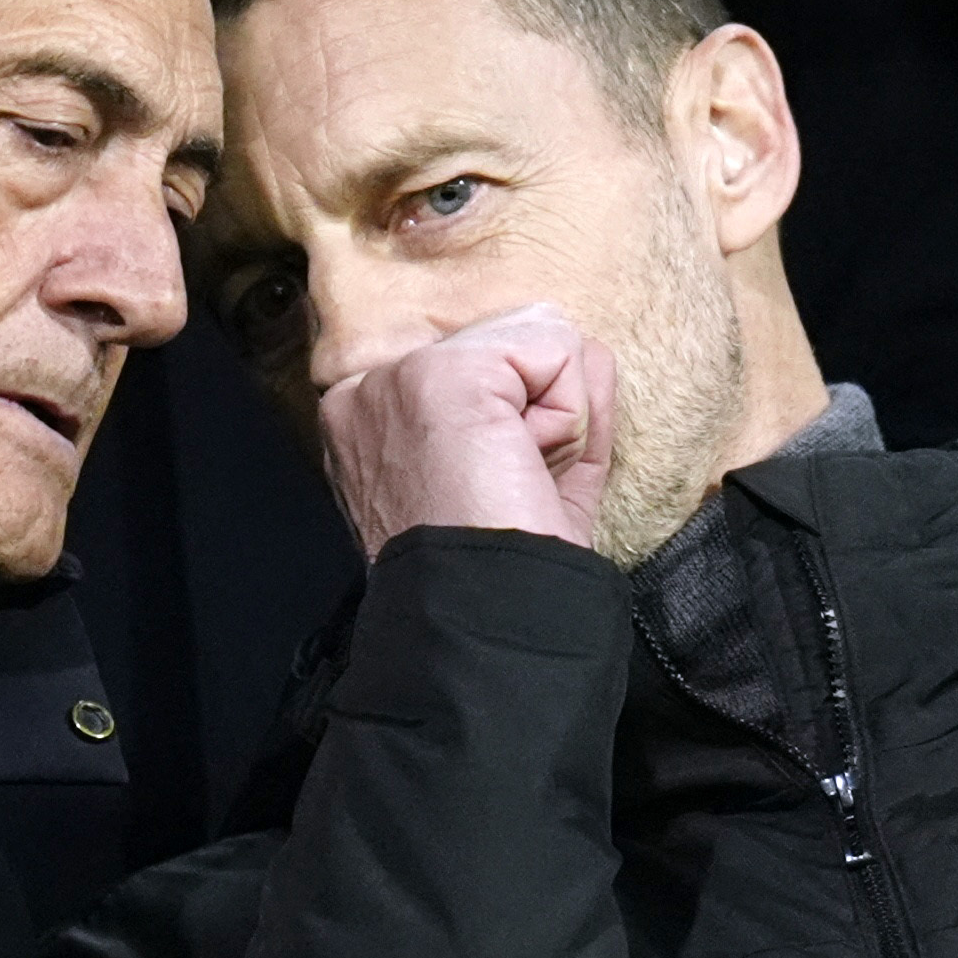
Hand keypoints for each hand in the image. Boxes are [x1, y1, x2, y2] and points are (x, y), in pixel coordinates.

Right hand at [318, 303, 617, 559]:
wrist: (481, 616)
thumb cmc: (498, 570)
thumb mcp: (521, 477)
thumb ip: (541, 407)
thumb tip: (588, 348)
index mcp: (369, 423)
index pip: (488, 368)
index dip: (526, 425)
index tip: (497, 492)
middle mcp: (368, 391)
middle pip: (516, 345)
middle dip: (542, 417)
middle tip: (505, 490)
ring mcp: (400, 375)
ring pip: (541, 341)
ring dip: (558, 419)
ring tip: (514, 479)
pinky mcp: (447, 374)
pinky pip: (559, 353)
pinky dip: (570, 418)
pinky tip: (525, 466)